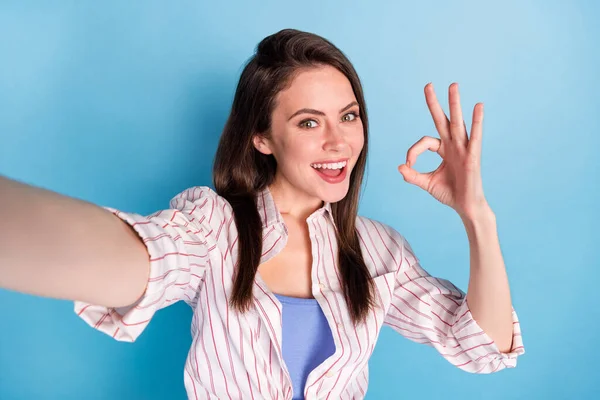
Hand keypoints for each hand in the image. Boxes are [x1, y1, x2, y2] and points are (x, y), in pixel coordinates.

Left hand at [397, 83, 490, 220]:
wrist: (465, 207)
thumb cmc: (449, 193)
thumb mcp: (426, 183)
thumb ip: (412, 175)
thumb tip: (400, 167)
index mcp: (443, 150)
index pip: (424, 142)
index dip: (413, 152)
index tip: (408, 165)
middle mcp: (453, 145)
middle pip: (442, 120)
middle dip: (435, 103)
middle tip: (428, 85)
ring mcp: (464, 149)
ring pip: (458, 122)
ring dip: (455, 104)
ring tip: (453, 85)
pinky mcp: (473, 156)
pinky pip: (475, 136)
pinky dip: (477, 121)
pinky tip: (478, 107)